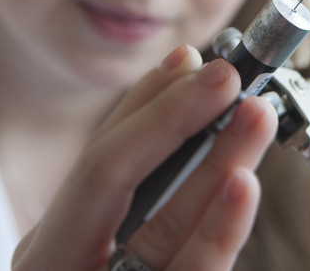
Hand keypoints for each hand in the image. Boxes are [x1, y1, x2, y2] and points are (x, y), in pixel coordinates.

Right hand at [11, 45, 277, 270]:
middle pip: (117, 181)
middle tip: (227, 73)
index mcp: (58, 243)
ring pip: (162, 224)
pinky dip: (218, 228)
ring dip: (213, 159)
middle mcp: (66, 262)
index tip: (191, 58)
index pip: (101, 160)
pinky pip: (191, 269)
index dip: (147, 106)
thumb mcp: (106, 232)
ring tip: (252, 112)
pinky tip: (240, 184)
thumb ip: (139, 172)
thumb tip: (182, 75)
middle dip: (172, 118)